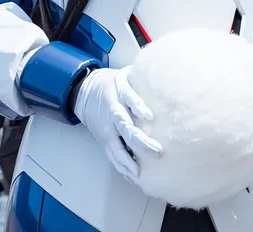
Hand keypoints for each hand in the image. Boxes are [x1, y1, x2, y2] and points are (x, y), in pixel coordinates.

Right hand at [74, 67, 161, 182]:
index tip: (149, 116)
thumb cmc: (112, 83)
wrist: (85, 92)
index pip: (129, 98)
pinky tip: (133, 177)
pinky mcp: (104, 140)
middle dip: (141, 141)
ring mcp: (107, 129)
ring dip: (128, 161)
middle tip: (157, 151)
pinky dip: (122, 167)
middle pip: (126, 128)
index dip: (138, 106)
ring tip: (140, 173)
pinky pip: (113, 156)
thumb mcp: (126, 75)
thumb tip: (167, 76)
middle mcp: (113, 113)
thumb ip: (143, 78)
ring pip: (116, 147)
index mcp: (119, 93)